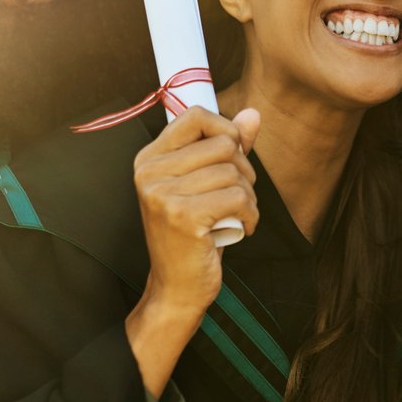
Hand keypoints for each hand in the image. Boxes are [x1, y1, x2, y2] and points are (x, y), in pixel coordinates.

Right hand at [132, 106, 261, 326]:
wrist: (177, 287)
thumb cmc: (194, 234)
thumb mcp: (207, 185)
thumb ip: (226, 146)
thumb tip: (252, 114)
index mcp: (149, 158)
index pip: (195, 115)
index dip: (225, 130)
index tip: (233, 156)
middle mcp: (149, 172)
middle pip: (223, 144)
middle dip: (244, 171)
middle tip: (238, 198)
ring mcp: (162, 194)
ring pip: (234, 172)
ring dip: (248, 197)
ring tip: (237, 215)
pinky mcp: (182, 216)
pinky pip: (237, 197)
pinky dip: (250, 215)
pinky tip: (241, 229)